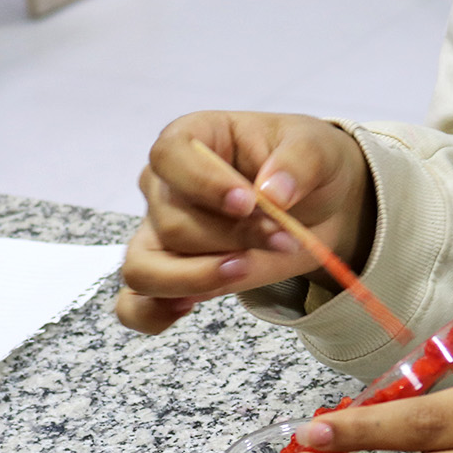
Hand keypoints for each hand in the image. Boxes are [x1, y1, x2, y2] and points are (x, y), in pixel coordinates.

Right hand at [116, 111, 375, 333]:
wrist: (316, 208)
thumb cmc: (304, 167)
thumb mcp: (317, 149)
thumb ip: (299, 162)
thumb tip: (273, 192)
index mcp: (192, 139)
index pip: (170, 157)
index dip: (202, 183)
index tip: (247, 202)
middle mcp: (166, 187)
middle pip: (171, 222)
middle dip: (231, 238)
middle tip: (282, 238)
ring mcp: (160, 234)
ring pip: (144, 267)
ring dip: (196, 277)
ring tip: (243, 269)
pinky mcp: (169, 274)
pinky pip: (134, 304)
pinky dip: (153, 314)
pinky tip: (188, 308)